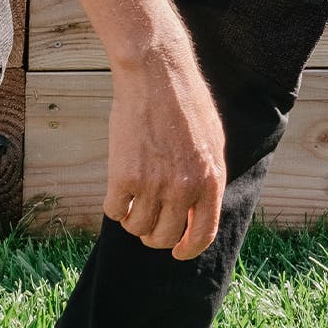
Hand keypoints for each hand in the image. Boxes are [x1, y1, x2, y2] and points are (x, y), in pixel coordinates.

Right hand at [105, 42, 225, 258]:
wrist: (157, 76)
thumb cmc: (187, 104)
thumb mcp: (213, 142)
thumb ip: (208, 177)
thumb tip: (199, 208)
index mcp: (210, 181)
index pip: (202, 234)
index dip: (188, 249)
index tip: (177, 251)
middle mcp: (184, 189)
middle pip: (166, 236)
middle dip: (156, 235)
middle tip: (148, 222)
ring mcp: (154, 184)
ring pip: (138, 227)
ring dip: (134, 221)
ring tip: (134, 202)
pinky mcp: (124, 176)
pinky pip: (115, 211)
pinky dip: (115, 207)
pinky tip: (118, 192)